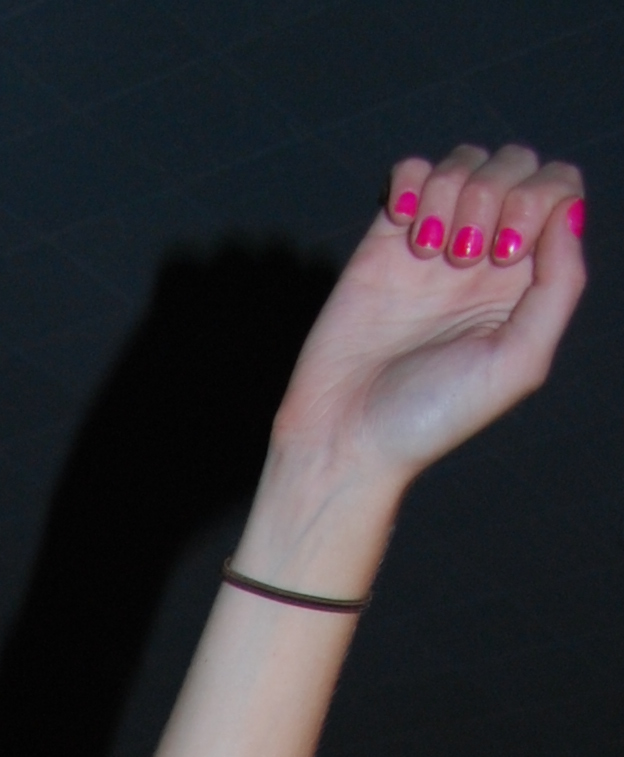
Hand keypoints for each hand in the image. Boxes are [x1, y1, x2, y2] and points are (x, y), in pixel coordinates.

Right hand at [264, 146, 584, 514]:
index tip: (507, 254)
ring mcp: (436, 242)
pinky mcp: (384, 238)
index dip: (540, 199)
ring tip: (428, 251)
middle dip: (496, 193)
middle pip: (517, 164)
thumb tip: (568, 211)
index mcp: (526, 280)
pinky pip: (410, 170)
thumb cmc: (433, 416)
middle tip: (465, 258)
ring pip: (465, 161)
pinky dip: (411, 183)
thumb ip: (561, 286)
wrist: (346, 435)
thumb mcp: (519, 363)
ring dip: (451, 192)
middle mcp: (487, 254)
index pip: (559, 190)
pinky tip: (403, 227)